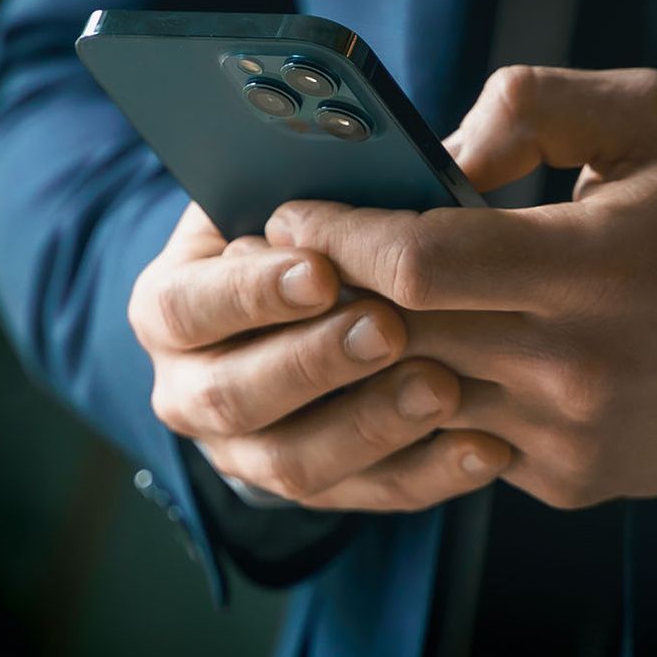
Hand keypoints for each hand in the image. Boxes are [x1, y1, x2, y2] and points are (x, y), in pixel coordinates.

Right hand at [129, 203, 512, 510]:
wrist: (307, 310)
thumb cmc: (307, 234)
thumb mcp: (294, 194)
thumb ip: (339, 179)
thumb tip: (411, 162)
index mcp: (171, 307)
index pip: (185, 307)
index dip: (248, 293)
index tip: (318, 268)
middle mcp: (191, 389)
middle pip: (232, 396)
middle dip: (314, 362)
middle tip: (389, 328)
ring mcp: (248, 452)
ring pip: (297, 462)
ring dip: (372, 425)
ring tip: (443, 387)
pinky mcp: (320, 489)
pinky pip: (371, 495)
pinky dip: (431, 473)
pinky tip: (486, 443)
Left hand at [266, 66, 656, 509]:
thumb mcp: (654, 118)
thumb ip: (537, 103)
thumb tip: (439, 149)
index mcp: (591, 265)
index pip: (418, 263)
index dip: (339, 237)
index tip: (291, 214)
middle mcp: (573, 364)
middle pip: (399, 334)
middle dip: (330, 295)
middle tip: (290, 258)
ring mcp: (567, 436)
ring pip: (416, 396)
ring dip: (369, 355)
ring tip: (339, 307)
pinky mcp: (567, 482)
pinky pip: (460, 439)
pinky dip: (431, 399)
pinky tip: (423, 358)